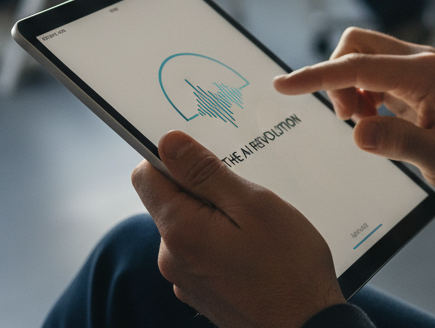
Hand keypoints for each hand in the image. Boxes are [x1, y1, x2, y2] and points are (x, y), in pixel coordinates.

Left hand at [132, 130, 344, 327]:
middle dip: (203, 184)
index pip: (146, 175)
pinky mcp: (202, 292)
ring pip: (190, 222)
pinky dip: (223, 237)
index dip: (172, 155)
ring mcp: (185, 279)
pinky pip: (202, 248)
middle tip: (247, 189)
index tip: (205, 151)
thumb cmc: (288, 266)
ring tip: (257, 222)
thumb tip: (168, 142)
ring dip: (217, 212)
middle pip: (170, 198)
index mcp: (179, 231)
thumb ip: (205, 172)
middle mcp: (171, 258)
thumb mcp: (252, 204)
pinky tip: (256, 246)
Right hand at [274, 28, 434, 230]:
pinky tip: (372, 121)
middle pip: (357, 44)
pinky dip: (361, 92)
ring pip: (363, 56)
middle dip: (336, 74)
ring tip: (361, 123)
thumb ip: (399, 142)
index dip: (317, 76)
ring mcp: (416, 70)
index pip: (357, 66)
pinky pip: (373, 74)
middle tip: (346, 118)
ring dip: (348, 85)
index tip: (283, 85)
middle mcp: (418, 62)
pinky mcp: (414, 83)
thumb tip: (357, 131)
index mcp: (423, 74)